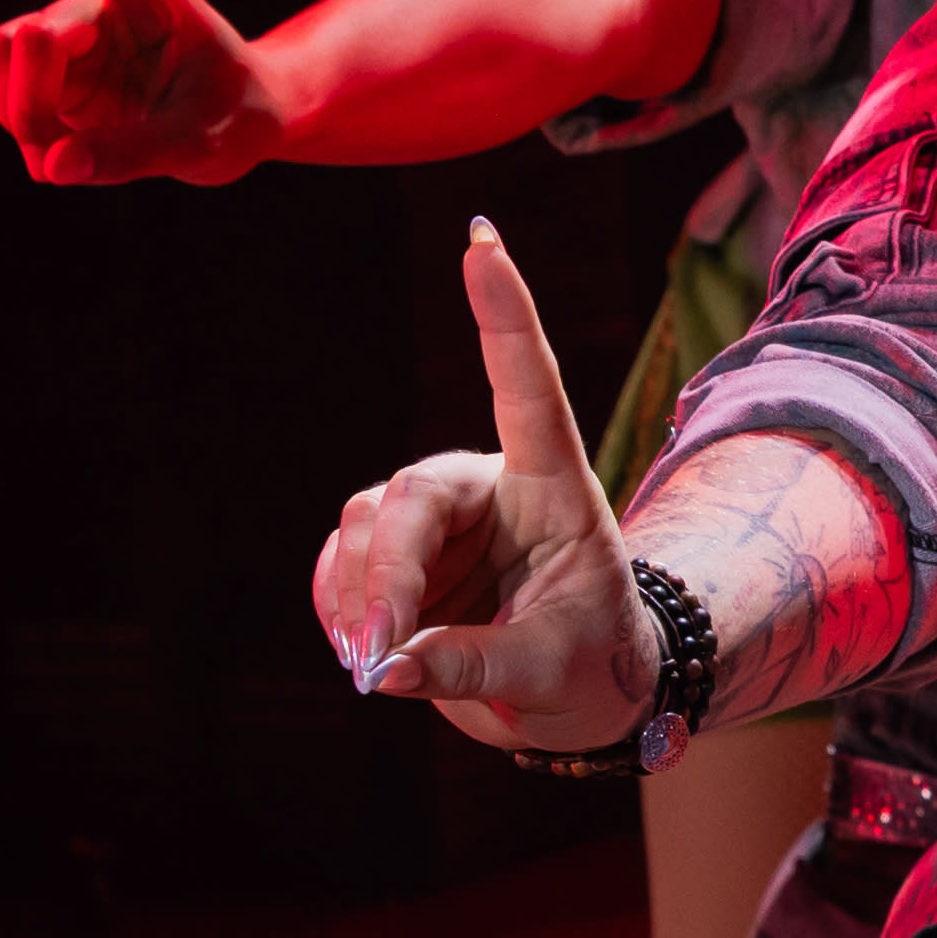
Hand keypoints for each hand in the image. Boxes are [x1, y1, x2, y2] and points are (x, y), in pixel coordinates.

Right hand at [0, 0, 291, 182]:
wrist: (230, 125)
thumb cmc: (234, 116)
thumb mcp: (205, 143)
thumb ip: (135, 153)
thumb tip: (52, 166)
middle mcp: (94, 5)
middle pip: (26, 36)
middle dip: (31, 95)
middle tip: (62, 147)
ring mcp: (63, 39)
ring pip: (3, 65)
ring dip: (27, 118)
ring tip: (80, 151)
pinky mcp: (43, 74)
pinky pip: (6, 101)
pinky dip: (32, 137)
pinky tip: (72, 151)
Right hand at [315, 217, 653, 753]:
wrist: (580, 694)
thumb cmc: (594, 667)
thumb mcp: (556, 674)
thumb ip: (477, 666)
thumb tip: (387, 666)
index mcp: (555, 486)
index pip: (529, 388)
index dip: (505, 316)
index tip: (482, 243)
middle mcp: (491, 483)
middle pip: (410, 497)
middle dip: (386, 577)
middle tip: (379, 655)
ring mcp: (437, 515)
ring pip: (366, 527)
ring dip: (360, 598)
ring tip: (381, 665)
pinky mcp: (395, 550)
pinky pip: (342, 562)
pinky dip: (343, 609)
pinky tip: (367, 652)